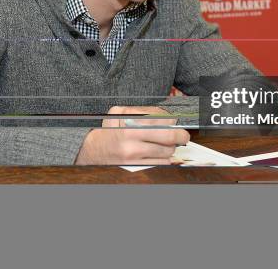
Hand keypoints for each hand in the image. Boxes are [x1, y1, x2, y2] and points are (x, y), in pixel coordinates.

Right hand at [74, 106, 189, 164]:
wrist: (93, 150)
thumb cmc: (110, 130)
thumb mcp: (120, 112)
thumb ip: (142, 110)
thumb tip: (166, 114)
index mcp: (128, 119)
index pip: (161, 118)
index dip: (173, 120)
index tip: (175, 122)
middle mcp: (130, 136)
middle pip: (168, 136)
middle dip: (181, 135)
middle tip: (183, 136)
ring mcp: (133, 153)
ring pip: (166, 151)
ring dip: (171, 148)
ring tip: (166, 145)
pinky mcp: (136, 166)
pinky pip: (160, 163)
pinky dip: (165, 159)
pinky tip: (160, 154)